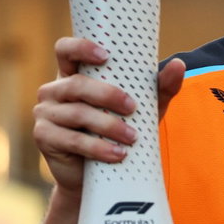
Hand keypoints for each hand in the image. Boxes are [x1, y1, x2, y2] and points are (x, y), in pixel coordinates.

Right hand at [32, 38, 184, 192]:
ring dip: (108, 125)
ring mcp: (45, 113)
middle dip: (107, 95)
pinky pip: (72, 139)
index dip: (81, 47)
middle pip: (77, 84)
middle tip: (133, 108)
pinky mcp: (44, 137)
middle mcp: (54, 90)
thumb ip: (160, 87)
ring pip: (77, 113)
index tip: (106, 56)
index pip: (65, 50)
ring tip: (132, 137)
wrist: (99, 176)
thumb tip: (178, 65)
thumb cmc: (120, 132)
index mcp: (73, 75)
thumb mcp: (144, 109)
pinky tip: (117, 154)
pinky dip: (98, 147)